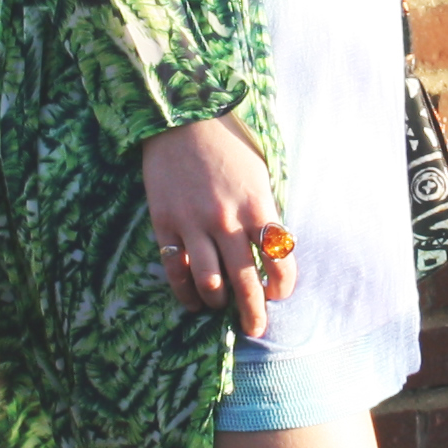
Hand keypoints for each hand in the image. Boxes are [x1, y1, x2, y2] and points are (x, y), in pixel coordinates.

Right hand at [141, 112, 292, 338]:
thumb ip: (264, 215)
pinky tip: (193, 301)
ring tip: (220, 308)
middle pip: (245, 281)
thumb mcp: (260, 176)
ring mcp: (193, 223)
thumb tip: (271, 254)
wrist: (182, 119)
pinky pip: (175, 270)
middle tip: (256, 328)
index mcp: (258, 207)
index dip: (283, 285)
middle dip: (253, 312)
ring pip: (209, 282)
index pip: (278, 260)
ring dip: (217, 304)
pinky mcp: (165, 223)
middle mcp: (227, 220)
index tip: (279, 294)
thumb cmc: (228, 147)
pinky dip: (185, 292)